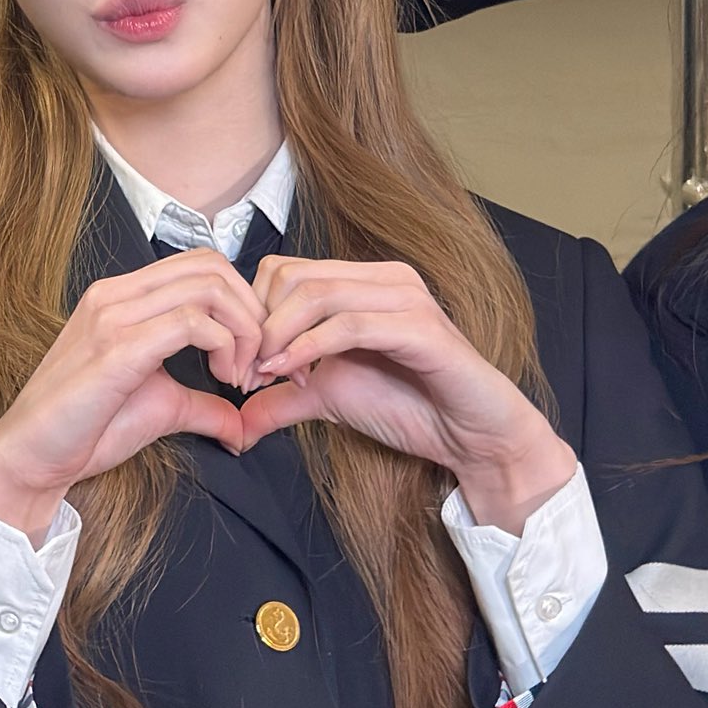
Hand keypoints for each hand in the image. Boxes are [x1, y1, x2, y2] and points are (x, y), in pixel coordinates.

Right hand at [0, 252, 274, 542]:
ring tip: (240, 376)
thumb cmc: (86, 430)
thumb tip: (242, 425)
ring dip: (244, 331)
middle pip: (211, 266)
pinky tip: (224, 382)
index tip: (252, 354)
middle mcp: (115, 296)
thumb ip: (202, 405)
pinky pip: (190, 323)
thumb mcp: (159, 408)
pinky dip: (225, 348)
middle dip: (251, 312)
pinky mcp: (117, 349)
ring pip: (207, 288)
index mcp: (121, 298)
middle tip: (257, 363)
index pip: (200, 265)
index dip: (242, 302)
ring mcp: (113, 317)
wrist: (31, 457)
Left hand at [220, 257, 573, 529]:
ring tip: (267, 377)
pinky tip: (291, 375)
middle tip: (250, 374)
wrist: (472, 437)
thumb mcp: (330, 398)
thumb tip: (235, 421)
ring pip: (316, 293)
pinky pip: (349, 325)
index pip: (284, 270)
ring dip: (279, 337)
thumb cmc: (410, 407)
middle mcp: (385, 278)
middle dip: (258, 326)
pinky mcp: (421, 329)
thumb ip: (283, 399)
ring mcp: (406, 299)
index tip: (244, 365)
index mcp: (364, 282)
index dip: (252, 314)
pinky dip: (308, 348)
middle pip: (292, 276)